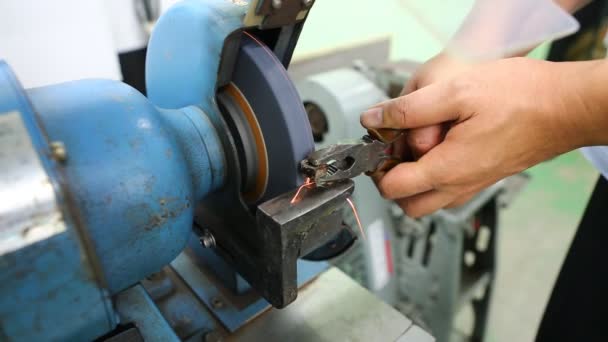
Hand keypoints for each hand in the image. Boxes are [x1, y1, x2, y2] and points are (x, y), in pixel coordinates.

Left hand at [361, 57, 604, 216]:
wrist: (566, 107)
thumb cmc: (521, 98)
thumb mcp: (456, 93)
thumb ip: (409, 110)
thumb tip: (374, 118)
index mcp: (446, 170)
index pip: (392, 188)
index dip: (377, 166)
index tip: (379, 143)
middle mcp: (459, 185)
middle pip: (408, 204)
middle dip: (393, 180)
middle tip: (395, 148)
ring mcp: (474, 183)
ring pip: (429, 199)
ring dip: (414, 179)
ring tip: (418, 142)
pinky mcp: (485, 175)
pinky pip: (449, 188)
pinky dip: (435, 174)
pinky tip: (442, 141)